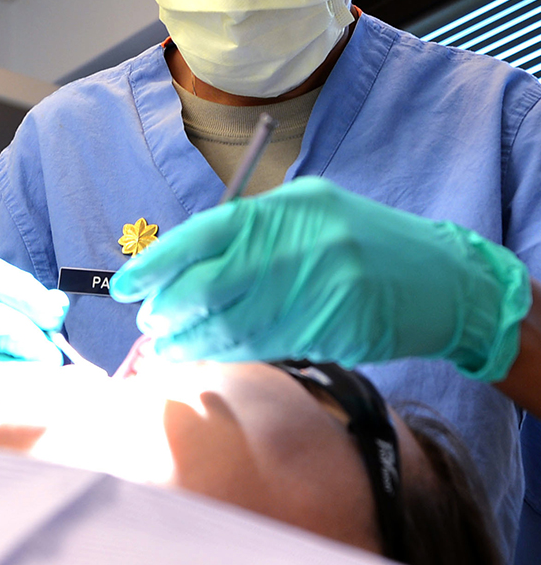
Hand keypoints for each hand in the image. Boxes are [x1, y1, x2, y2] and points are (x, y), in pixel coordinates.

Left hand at [110, 177, 530, 380]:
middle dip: (168, 309)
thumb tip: (182, 264)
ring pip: (234, 324)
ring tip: (166, 348)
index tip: (125, 287)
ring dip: (191, 341)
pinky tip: (206, 357)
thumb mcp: (306, 211)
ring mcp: (320, 287)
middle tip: (148, 323)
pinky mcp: (334, 328)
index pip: (205, 234)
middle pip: (211, 284)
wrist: (439, 276)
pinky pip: (265, 347)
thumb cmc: (362, 238)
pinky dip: (228, 355)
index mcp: (286, 207)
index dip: (158, 263)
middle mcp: (300, 244)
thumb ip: (250, 231)